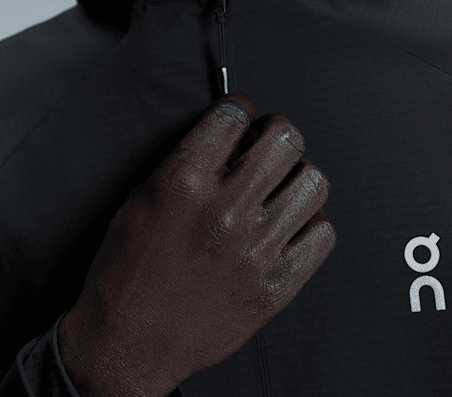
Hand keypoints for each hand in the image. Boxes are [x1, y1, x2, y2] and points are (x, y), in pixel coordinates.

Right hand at [58, 93, 335, 396]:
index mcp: (184, 182)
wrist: (128, 344)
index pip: (234, 114)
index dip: (240, 106)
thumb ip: (189, 160)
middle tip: (267, 145)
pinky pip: (323, 234)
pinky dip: (309, 224)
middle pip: (286, 139)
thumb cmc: (129, 272)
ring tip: (281, 187)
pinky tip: (288, 226)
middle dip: (277, 133)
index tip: (242, 113)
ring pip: (313, 182)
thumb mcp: (144, 198)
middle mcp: (225, 210)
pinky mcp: (276, 285)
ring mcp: (256, 249)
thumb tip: (229, 133)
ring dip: (297, 177)